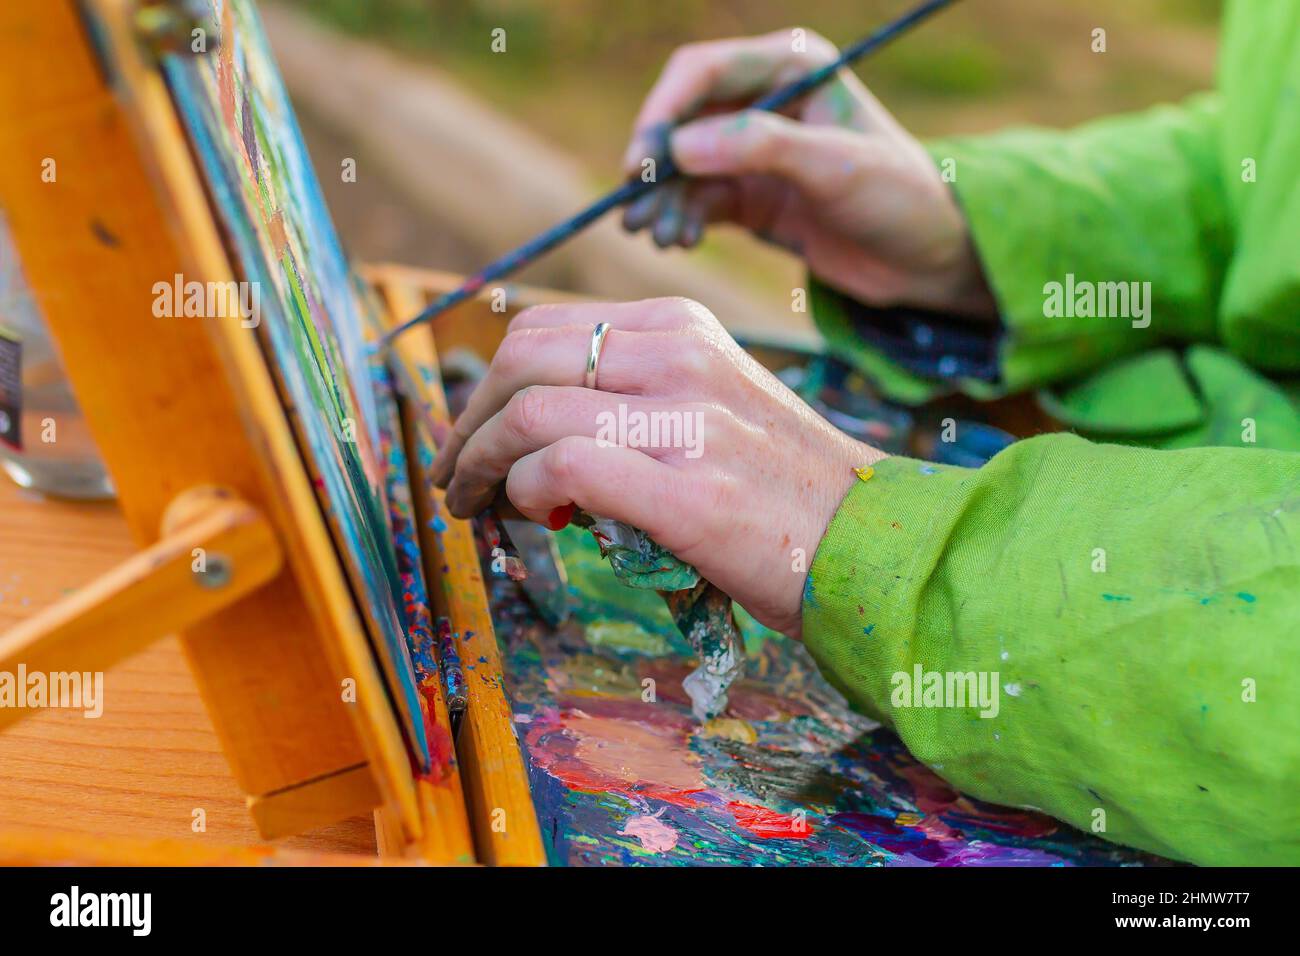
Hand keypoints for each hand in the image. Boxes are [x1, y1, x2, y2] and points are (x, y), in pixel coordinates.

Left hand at [430, 297, 883, 637]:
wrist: (869, 542)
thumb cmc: (783, 486)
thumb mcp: (713, 402)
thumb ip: (633, 397)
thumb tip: (534, 440)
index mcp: (682, 327)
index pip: (547, 328)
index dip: (489, 384)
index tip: (471, 433)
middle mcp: (680, 356)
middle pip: (522, 359)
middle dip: (467, 421)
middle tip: (454, 474)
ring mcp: (686, 418)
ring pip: (529, 410)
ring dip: (478, 463)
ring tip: (473, 505)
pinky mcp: (687, 490)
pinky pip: (560, 465)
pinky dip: (523, 490)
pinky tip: (533, 513)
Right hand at [621, 29, 995, 318]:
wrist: (927, 260)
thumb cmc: (901, 198)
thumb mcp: (838, 167)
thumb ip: (762, 148)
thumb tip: (681, 148)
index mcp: (792, 66)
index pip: (703, 71)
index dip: (663, 112)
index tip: (642, 161)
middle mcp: (765, 100)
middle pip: (681, 119)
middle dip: (655, 164)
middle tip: (633, 208)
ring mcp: (753, 150)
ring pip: (683, 166)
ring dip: (663, 200)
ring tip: (660, 237)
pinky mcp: (749, 194)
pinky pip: (696, 201)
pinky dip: (680, 220)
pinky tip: (681, 243)